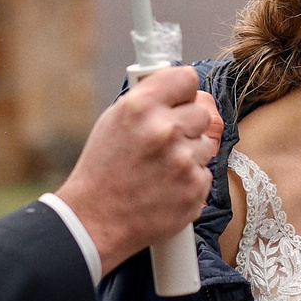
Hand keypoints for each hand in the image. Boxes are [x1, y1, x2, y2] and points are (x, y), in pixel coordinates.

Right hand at [53, 66, 222, 273]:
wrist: (94, 221)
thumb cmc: (102, 170)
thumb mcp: (114, 122)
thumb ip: (148, 101)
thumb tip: (181, 91)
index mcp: (141, 107)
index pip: (187, 79)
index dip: (183, 92)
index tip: (179, 100)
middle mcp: (164, 130)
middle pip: (202, 112)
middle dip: (188, 125)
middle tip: (166, 142)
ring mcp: (182, 161)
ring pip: (205, 144)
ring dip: (189, 155)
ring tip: (160, 169)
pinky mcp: (194, 188)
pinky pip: (205, 173)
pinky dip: (189, 180)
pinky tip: (165, 188)